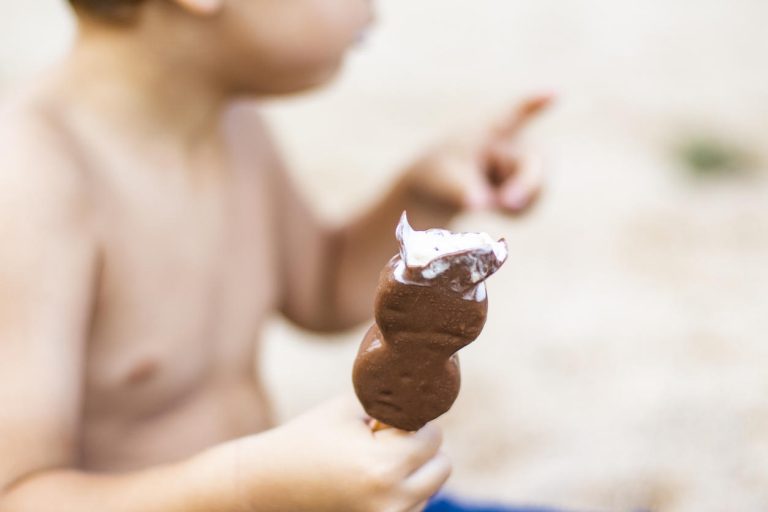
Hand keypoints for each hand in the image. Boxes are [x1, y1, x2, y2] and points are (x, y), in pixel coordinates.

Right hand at [236, 395, 450, 511]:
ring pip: (431, 487)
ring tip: (369, 462)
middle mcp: (392, 502)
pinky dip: (402, 490)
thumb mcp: (351, 408)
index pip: (433, 436)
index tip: (382, 422)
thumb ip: (394, 402)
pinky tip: (370, 479)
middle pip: (442, 466)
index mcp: (384, 467)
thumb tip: (429, 399)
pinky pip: (415, 505)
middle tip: (381, 441)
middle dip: (419, 447)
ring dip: (413, 470)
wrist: (270, 482)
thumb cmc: (310, 437)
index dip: (410, 422)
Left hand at [405, 93, 552, 214]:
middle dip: (524, 186)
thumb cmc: (441, 174)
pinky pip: (531, 204)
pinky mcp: (532, 185)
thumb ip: (461, 190)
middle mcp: (513, 142)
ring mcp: (525, 163)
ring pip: (536, 187)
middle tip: (504, 203)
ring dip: (513, 202)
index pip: (514, 113)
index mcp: (488, 131)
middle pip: (532, 162)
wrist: (445, 189)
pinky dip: (515, 212)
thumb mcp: (444, 180)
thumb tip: (481, 204)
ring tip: (488, 201)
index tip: (552, 94)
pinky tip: (500, 208)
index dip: (533, 105)